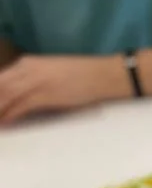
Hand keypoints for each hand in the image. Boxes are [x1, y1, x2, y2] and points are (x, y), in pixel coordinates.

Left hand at [0, 54, 125, 124]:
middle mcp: (27, 69)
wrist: (105, 74)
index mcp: (27, 63)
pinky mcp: (44, 95)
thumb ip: (31, 80)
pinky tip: (5, 124)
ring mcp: (35, 81)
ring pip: (4, 96)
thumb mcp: (50, 72)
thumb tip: (15, 97)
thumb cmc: (81, 74)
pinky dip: (8, 116)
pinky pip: (19, 106)